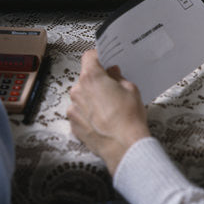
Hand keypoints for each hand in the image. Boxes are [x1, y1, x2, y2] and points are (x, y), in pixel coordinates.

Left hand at [67, 49, 150, 175]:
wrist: (124, 147)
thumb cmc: (129, 118)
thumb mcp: (131, 89)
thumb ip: (118, 76)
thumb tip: (112, 72)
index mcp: (91, 77)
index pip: (89, 56)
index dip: (98, 58)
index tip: (104, 62)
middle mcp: (78, 90)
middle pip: (85, 78)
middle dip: (96, 80)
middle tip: (111, 89)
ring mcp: (73, 108)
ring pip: (81, 95)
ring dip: (91, 98)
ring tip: (107, 109)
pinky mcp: (73, 124)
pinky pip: (79, 112)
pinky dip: (87, 113)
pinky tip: (101, 120)